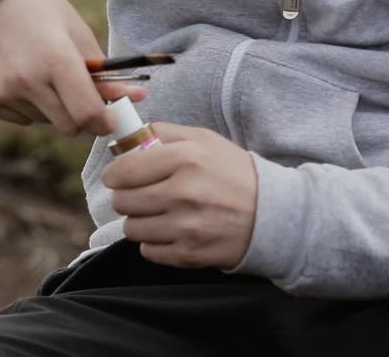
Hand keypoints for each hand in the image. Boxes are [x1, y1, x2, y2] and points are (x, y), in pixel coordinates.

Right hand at [0, 0, 145, 135]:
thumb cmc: (43, 14)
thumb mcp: (78, 35)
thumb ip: (103, 74)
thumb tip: (136, 99)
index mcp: (55, 59)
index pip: (87, 114)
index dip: (104, 122)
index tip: (108, 119)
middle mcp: (25, 79)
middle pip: (68, 126)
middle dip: (80, 117)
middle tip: (80, 96)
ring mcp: (1, 91)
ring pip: (44, 122)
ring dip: (52, 108)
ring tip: (43, 75)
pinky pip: (21, 118)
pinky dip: (28, 106)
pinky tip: (19, 77)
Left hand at [101, 122, 257, 268]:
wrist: (274, 214)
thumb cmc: (233, 173)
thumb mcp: (203, 140)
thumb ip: (162, 133)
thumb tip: (124, 140)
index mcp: (185, 159)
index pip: (123, 171)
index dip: (114, 175)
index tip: (117, 176)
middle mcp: (183, 193)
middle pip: (122, 201)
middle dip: (126, 196)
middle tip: (140, 194)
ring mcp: (186, 227)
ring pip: (131, 228)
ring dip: (139, 221)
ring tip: (157, 213)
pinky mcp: (189, 254)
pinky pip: (148, 251)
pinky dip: (154, 242)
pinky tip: (170, 230)